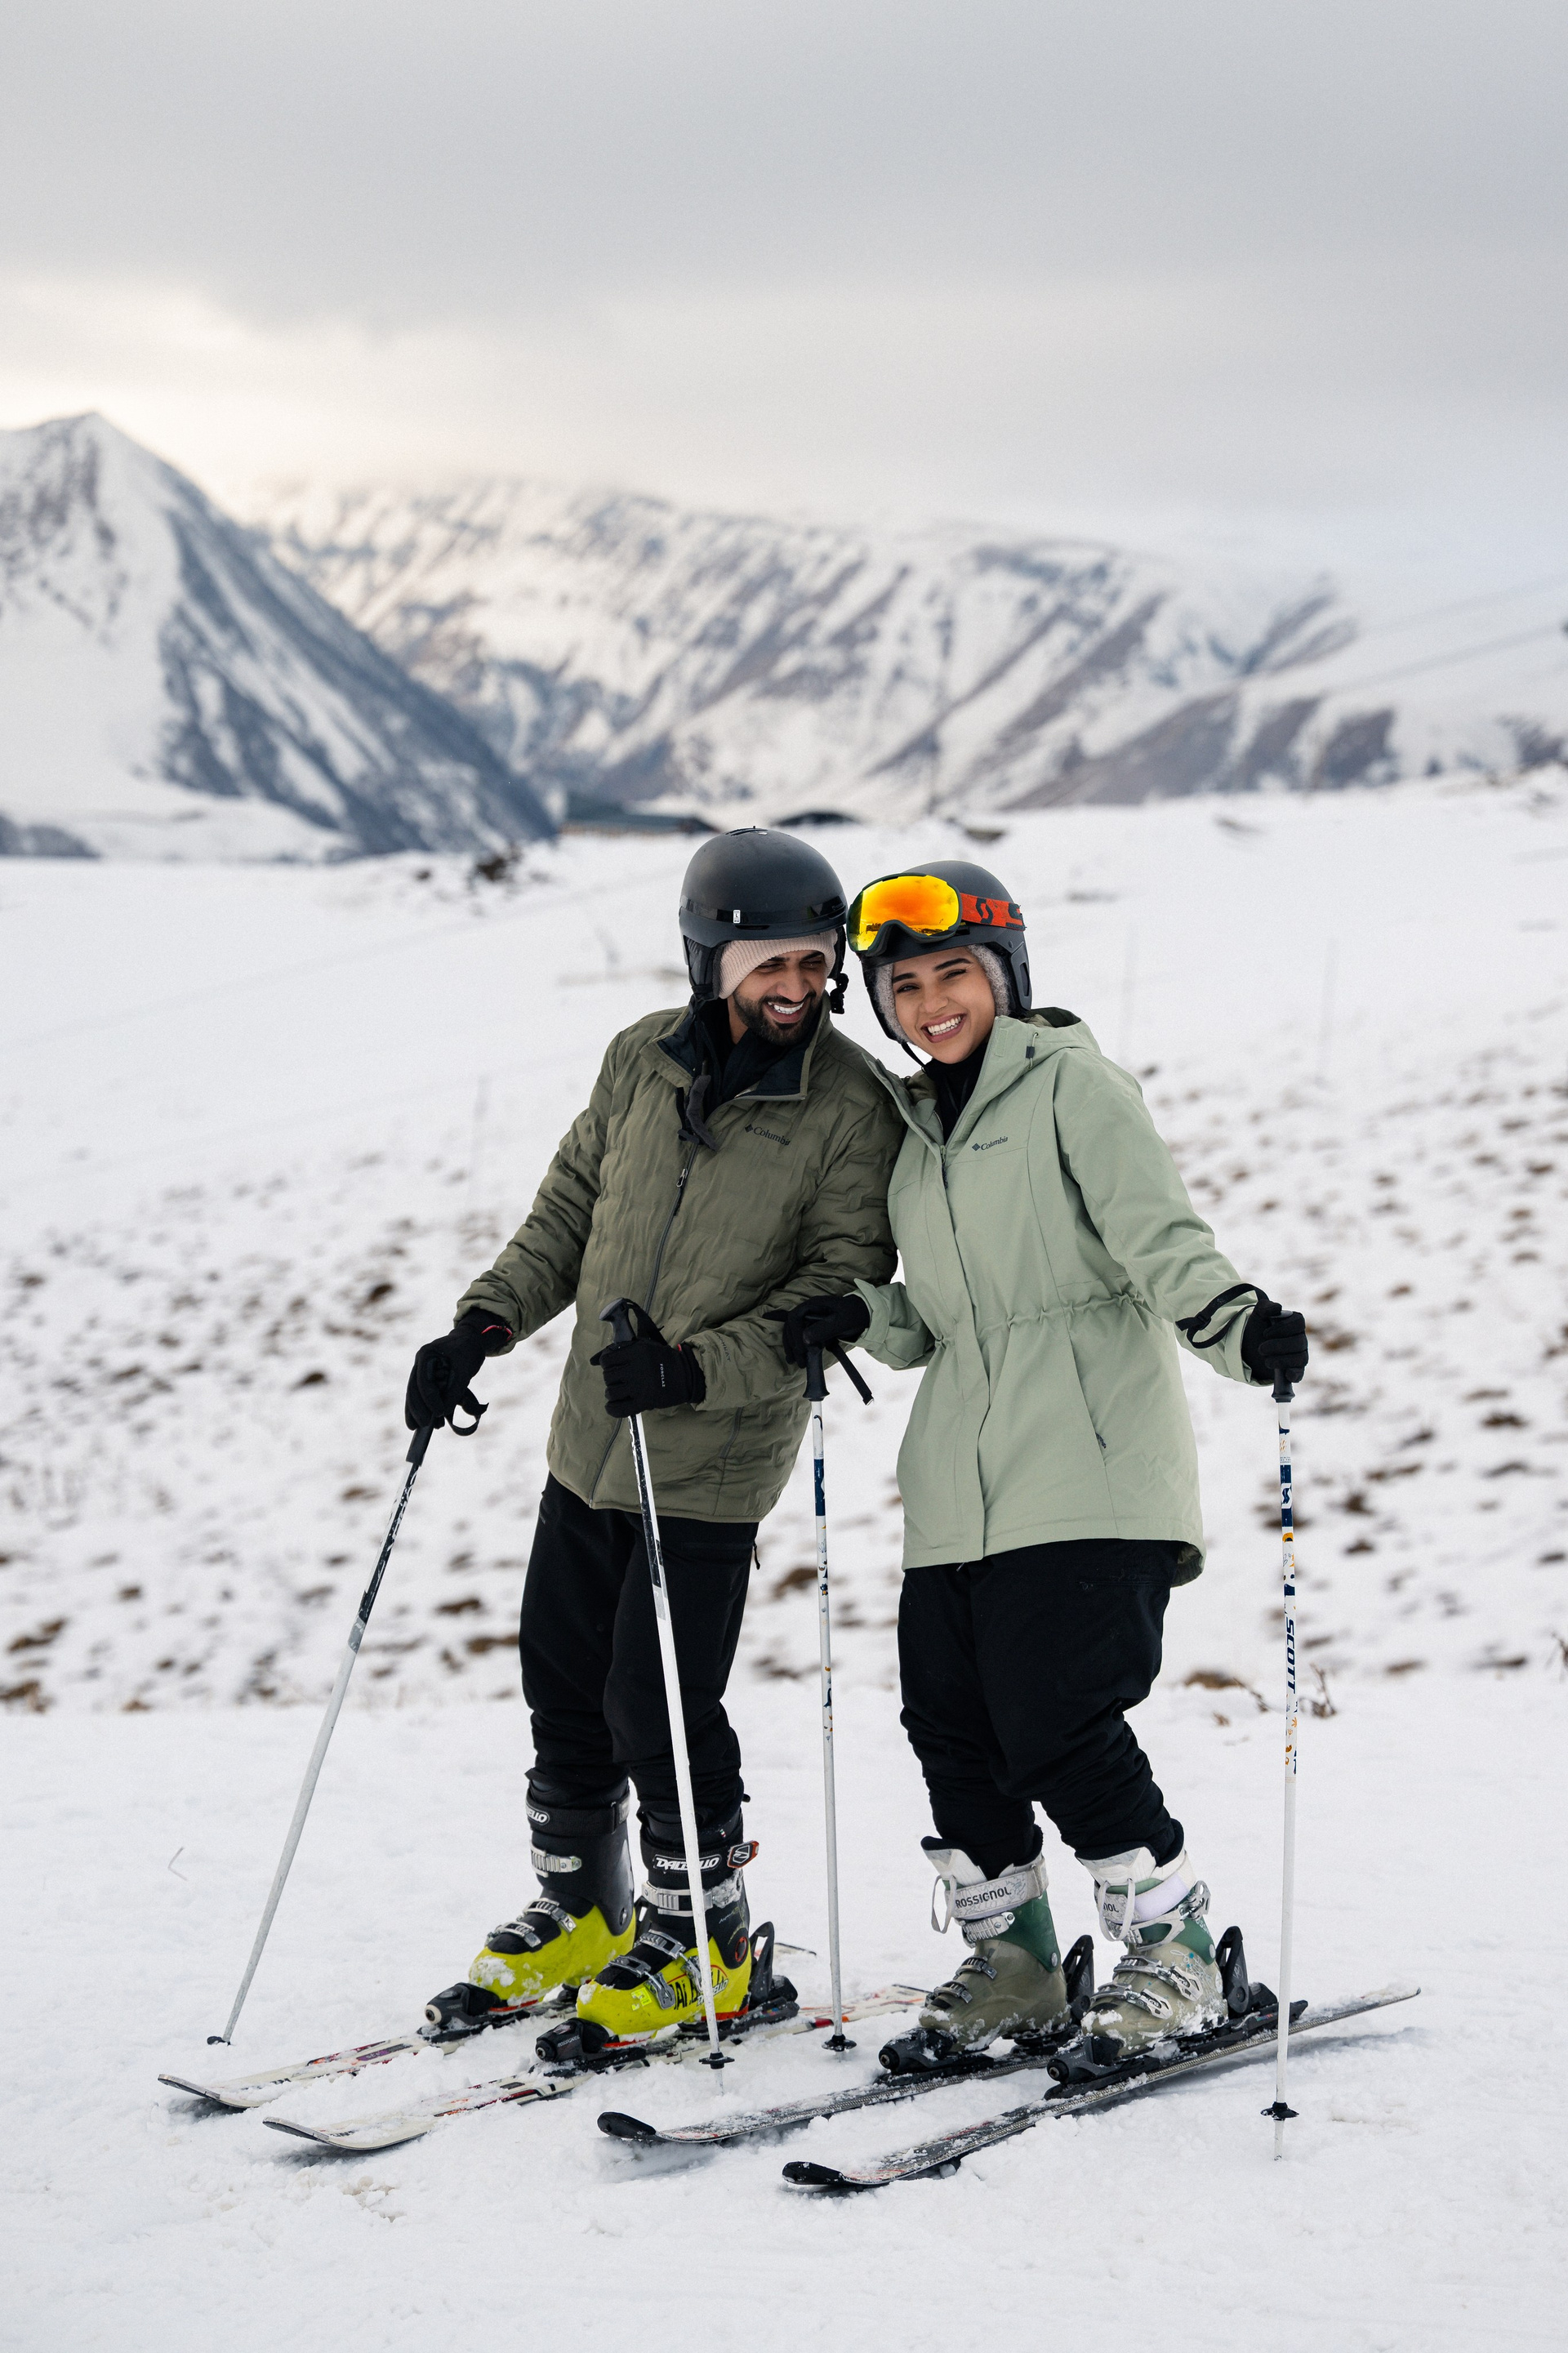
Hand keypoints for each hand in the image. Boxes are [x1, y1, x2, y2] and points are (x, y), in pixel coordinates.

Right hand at [405, 1308, 509, 1430]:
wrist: (471, 1340)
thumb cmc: (468, 1351)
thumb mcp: (465, 1369)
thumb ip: (455, 1390)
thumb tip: (443, 1412)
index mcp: (427, 1355)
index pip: (424, 1381)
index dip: (429, 1399)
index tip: (438, 1412)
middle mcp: (420, 1363)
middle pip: (413, 1389)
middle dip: (418, 1409)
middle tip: (425, 1424)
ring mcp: (421, 1371)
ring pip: (414, 1394)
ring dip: (417, 1411)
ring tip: (421, 1428)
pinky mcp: (427, 1379)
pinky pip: (420, 1395)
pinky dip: (421, 1408)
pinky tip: (418, 1422)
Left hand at [591, 1315, 705, 1416]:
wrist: (686, 1376)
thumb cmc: (664, 1359)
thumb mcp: (646, 1346)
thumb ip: (625, 1349)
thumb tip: (597, 1358)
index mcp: (637, 1353)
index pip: (607, 1360)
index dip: (606, 1363)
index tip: (612, 1365)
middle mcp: (636, 1369)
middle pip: (608, 1376)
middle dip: (610, 1378)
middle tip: (619, 1379)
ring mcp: (640, 1387)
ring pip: (611, 1392)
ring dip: (612, 1392)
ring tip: (619, 1391)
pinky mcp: (644, 1402)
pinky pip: (618, 1409)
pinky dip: (612, 1408)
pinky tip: (613, 1405)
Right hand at [775, 1294, 870, 1368]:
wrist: (863, 1315)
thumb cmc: (854, 1315)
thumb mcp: (842, 1321)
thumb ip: (824, 1328)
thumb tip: (805, 1339)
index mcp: (813, 1305)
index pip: (795, 1318)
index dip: (795, 1334)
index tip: (801, 1349)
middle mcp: (808, 1311)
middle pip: (791, 1326)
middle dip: (792, 1344)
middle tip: (799, 1360)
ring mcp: (809, 1320)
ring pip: (793, 1333)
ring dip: (792, 1347)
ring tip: (794, 1362)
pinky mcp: (813, 1329)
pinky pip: (800, 1338)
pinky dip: (797, 1348)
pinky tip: (797, 1358)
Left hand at [1241, 1295, 1308, 1391]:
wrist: (1248, 1346)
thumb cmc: (1257, 1327)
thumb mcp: (1257, 1314)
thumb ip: (1265, 1306)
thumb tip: (1277, 1308)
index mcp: (1295, 1322)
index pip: (1298, 1323)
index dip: (1283, 1328)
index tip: (1265, 1333)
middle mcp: (1301, 1339)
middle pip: (1299, 1342)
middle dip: (1278, 1346)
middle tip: (1261, 1349)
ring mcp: (1299, 1354)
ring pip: (1300, 1358)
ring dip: (1282, 1360)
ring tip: (1266, 1361)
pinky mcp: (1294, 1369)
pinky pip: (1300, 1373)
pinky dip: (1295, 1374)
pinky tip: (1287, 1375)